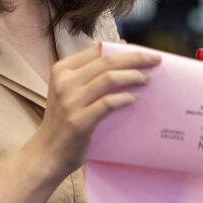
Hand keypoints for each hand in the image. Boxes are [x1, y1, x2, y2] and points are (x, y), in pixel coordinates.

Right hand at [37, 44, 160, 180]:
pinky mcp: (79, 121)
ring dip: (133, 76)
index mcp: (62, 69)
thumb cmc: (63, 119)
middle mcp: (64, 82)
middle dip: (135, 58)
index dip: (123, 49)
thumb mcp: (69, 90)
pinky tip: (134, 98)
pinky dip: (124, 98)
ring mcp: (71, 101)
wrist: (47, 153)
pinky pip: (108, 103)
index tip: (144, 52)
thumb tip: (123, 49)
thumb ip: (89, 72)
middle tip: (155, 60)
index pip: (97, 51)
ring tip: (146, 80)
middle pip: (107, 62)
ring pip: (109, 78)